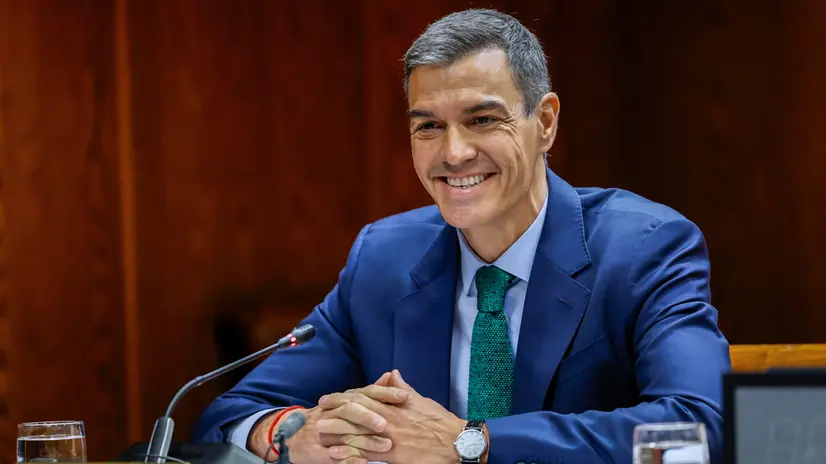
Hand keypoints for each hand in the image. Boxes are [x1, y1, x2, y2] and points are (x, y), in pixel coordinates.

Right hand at [249, 379, 407, 463]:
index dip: (384, 393)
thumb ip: (372, 391)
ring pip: (344, 433)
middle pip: (351, 410)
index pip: (365, 393)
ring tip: (384, 446)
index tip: (403, 396)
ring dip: (365, 440)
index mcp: (344, 400)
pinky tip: (361, 462)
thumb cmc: (329, 417)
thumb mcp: (350, 402)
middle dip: (369, 416)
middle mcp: (333, 412)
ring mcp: (323, 431)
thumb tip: (391, 375)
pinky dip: (345, 458)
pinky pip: (331, 455)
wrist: (291, 434)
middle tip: (387, 424)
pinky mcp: (316, 450)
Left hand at [318, 370, 468, 463]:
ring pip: (356, 434)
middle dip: (334, 412)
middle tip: (317, 412)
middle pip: (355, 414)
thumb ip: (401, 389)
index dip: (342, 397)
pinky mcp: (393, 457)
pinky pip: (366, 454)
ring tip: (319, 431)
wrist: (456, 442)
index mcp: (393, 406)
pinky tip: (336, 454)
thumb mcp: (420, 400)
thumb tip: (392, 374)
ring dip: (336, 432)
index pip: (362, 398)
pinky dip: (350, 454)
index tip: (328, 398)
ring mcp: (389, 439)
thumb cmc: (439, 421)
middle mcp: (388, 420)